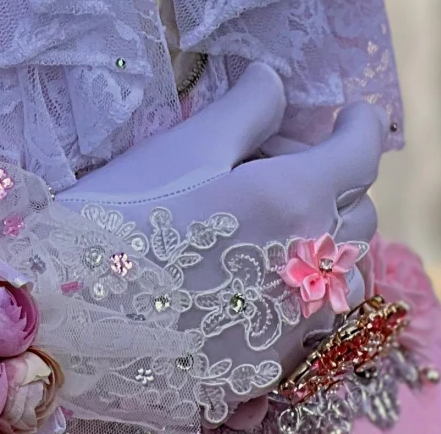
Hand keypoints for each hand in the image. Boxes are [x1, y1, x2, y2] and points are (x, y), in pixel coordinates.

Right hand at [57, 63, 386, 386]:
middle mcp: (311, 264)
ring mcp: (296, 320)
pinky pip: (316, 314)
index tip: (352, 111)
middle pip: (358, 211)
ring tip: (271, 218)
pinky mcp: (273, 360)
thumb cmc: (125, 217)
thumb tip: (273, 80)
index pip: (360, 155)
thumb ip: (243, 110)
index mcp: (294, 199)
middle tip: (274, 157)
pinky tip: (251, 269)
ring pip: (347, 270)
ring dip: (326, 235)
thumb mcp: (184, 146)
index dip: (361, 126)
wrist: (78, 320)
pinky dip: (303, 282)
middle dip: (332, 176)